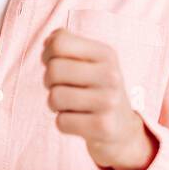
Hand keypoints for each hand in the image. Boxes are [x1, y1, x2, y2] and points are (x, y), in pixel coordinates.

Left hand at [41, 28, 157, 169]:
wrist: (121, 128)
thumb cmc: (95, 89)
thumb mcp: (88, 61)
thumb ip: (65, 44)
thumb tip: (47, 41)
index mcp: (106, 54)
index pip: (59, 42)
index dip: (47, 54)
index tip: (54, 63)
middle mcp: (111, 75)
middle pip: (53, 70)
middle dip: (49, 81)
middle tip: (63, 88)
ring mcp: (110, 102)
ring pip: (55, 97)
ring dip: (55, 104)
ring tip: (71, 105)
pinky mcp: (104, 127)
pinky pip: (61, 122)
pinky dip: (64, 123)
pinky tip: (79, 121)